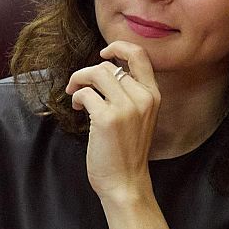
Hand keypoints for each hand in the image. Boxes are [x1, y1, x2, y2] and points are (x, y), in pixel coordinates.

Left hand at [65, 41, 160, 202]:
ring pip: (96, 74)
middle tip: (78, 85)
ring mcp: (126, 107)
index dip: (119, 46)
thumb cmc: (127, 152)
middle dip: (87, 73)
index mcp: (153, 95)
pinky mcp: (107, 118)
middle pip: (108, 65)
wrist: (126, 182)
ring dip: (79, 81)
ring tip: (76, 96)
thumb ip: (130, 94)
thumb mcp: (139, 117)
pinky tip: (78, 109)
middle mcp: (142, 98)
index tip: (104, 53)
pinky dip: (76, 97)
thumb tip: (105, 70)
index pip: (140, 55)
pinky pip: (85, 93)